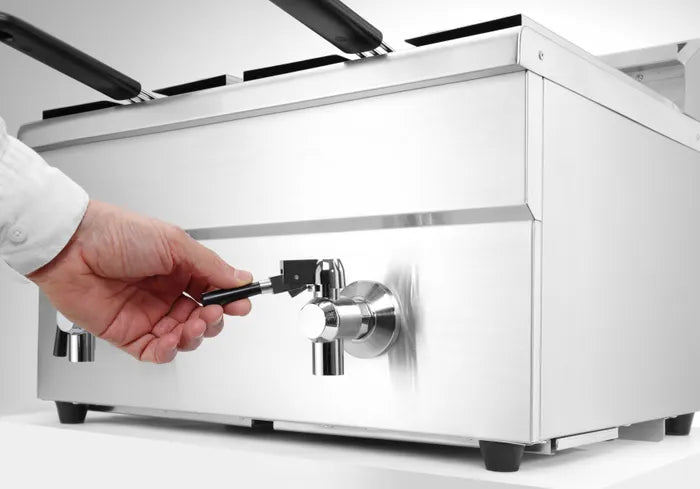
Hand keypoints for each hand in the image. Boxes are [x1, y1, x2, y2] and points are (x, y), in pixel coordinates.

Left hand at [28, 200, 251, 362]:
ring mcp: (147, 314)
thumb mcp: (173, 243)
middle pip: (203, 318)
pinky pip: (155, 352)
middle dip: (214, 320)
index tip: (242, 303)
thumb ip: (210, 266)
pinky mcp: (127, 334)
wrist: (70, 247)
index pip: (214, 290)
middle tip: (213, 313)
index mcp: (179, 269)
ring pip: (184, 337)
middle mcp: (166, 293)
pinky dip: (168, 351)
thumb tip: (240, 279)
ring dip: (194, 335)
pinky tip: (171, 341)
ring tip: (193, 324)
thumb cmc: (115, 234)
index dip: (230, 299)